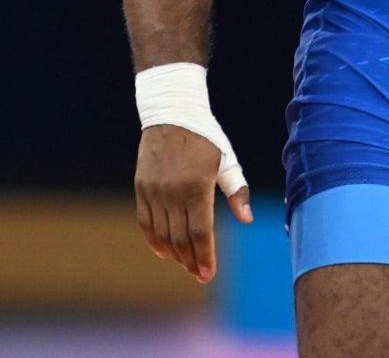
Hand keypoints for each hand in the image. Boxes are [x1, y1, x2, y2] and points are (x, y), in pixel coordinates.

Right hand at [134, 124, 252, 283]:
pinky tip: (163, 250)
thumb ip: (237, 191)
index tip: (207, 274)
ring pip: (161, 234)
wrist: (173, 114)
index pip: (200, 232)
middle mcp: (173, 192)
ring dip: (173, 252)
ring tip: (185, 262)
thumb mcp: (226, 160)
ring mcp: (154, 191)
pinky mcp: (141, 188)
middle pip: (180, 238)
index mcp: (198, 186)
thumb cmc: (207, 138)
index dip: (204, 256)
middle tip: (198, 272)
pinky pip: (145, 222)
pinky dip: (154, 239)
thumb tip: (247, 219)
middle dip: (190, 259)